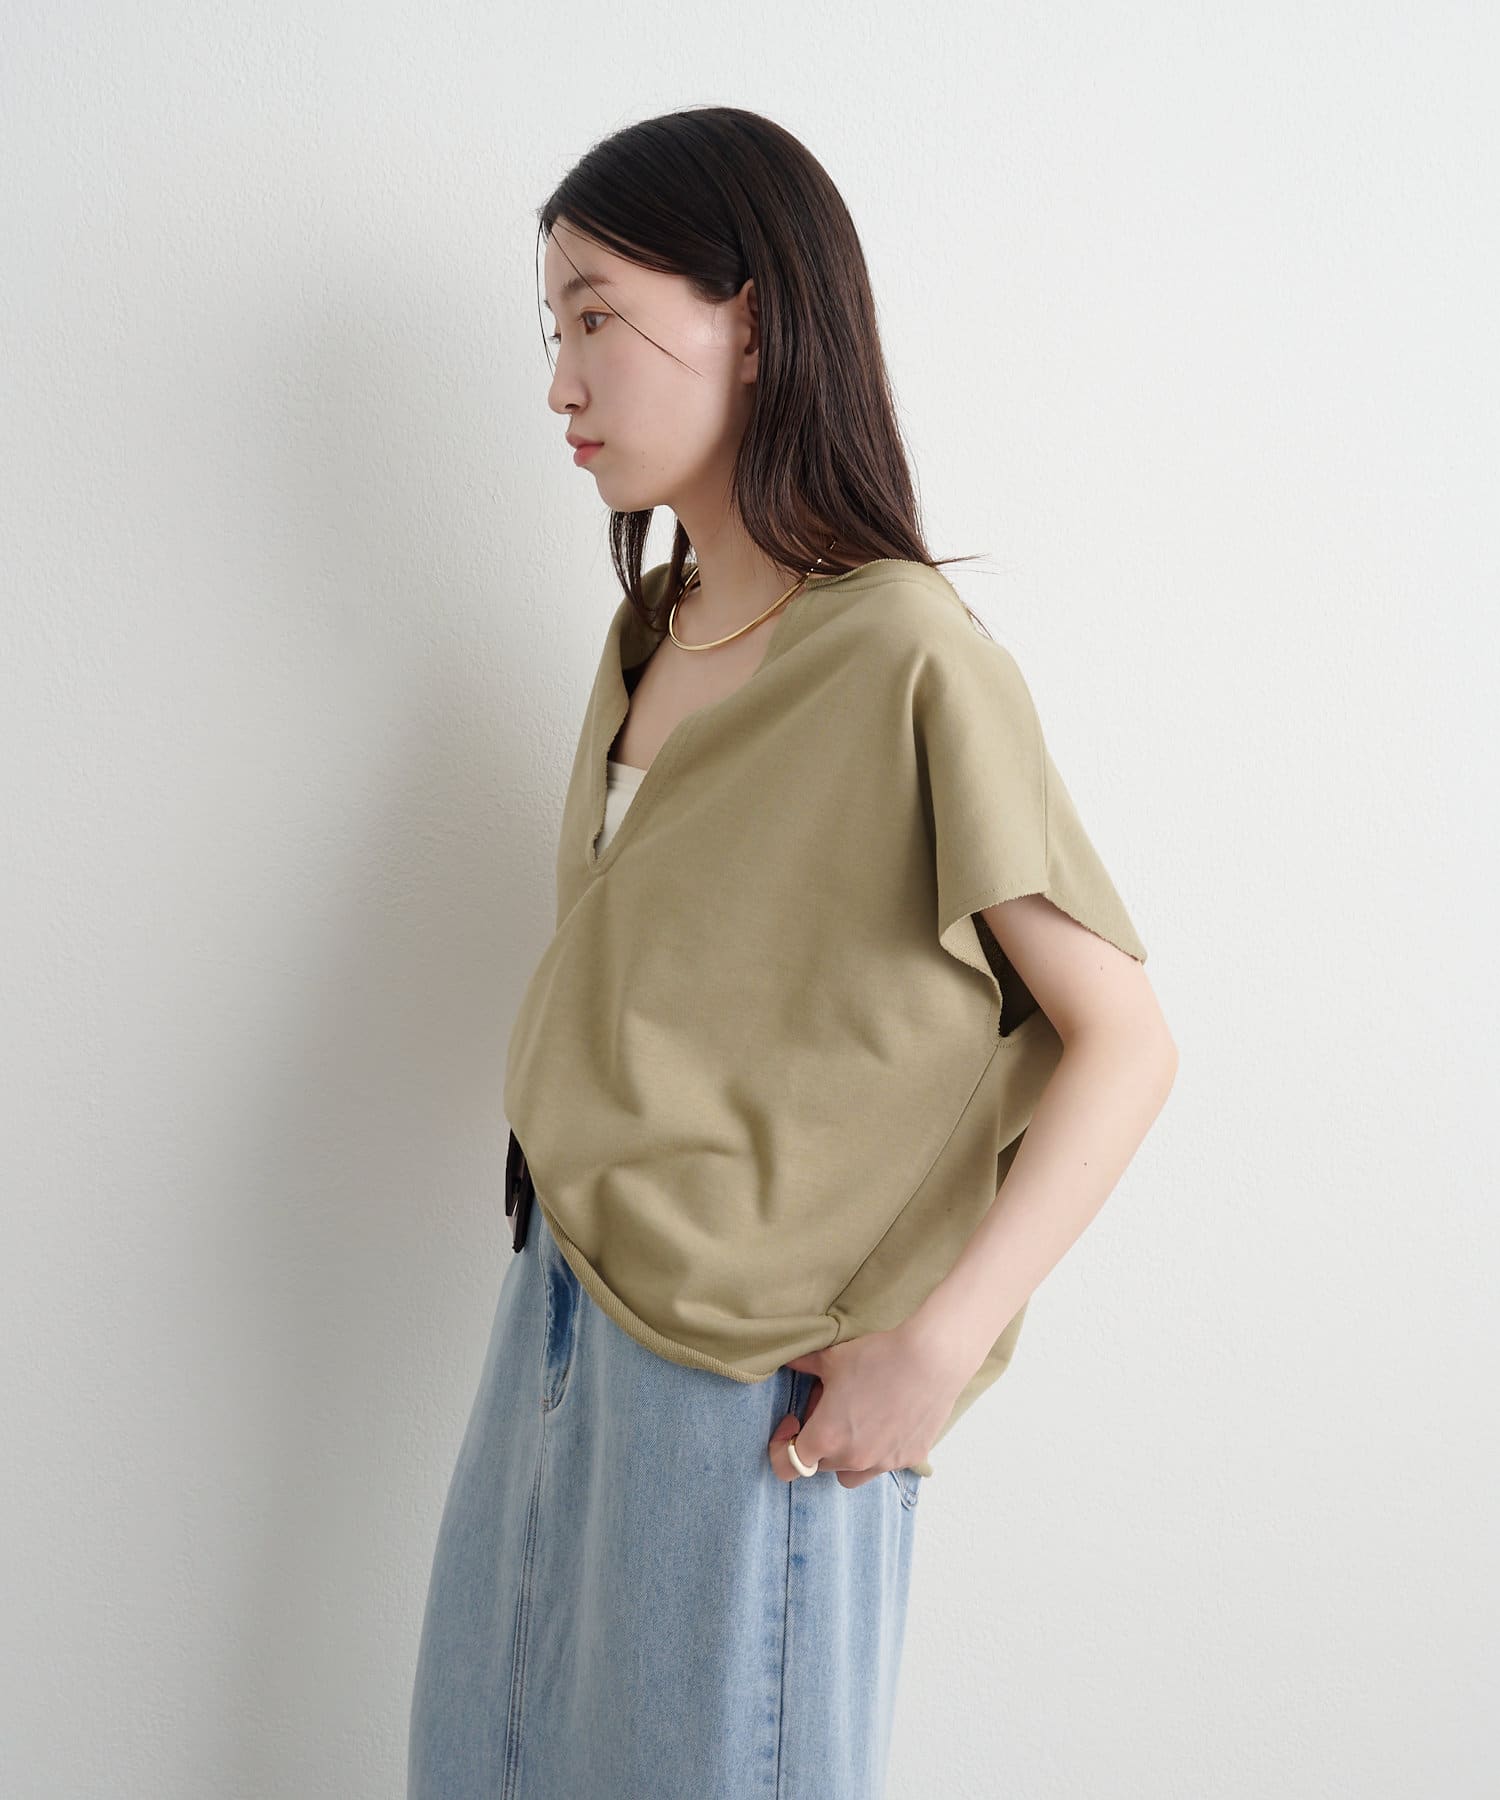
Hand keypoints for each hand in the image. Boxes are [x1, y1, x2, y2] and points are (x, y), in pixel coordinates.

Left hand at [766, 1315, 975, 1488]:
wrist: (930, 1360)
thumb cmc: (876, 1358)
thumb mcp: (831, 1359)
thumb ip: (803, 1365)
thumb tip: (787, 1360)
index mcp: (826, 1438)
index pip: (788, 1465)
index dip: (782, 1445)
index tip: (793, 1421)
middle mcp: (852, 1459)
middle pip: (821, 1464)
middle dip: (820, 1440)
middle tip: (831, 1407)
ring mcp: (883, 1463)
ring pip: (852, 1473)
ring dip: (848, 1454)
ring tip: (859, 1420)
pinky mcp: (910, 1459)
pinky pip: (884, 1464)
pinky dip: (880, 1449)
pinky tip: (889, 1418)